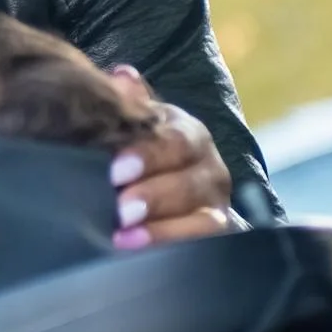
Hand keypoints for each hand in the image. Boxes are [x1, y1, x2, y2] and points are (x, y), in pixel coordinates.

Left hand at [106, 75, 242, 248]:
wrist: (163, 189)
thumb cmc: (137, 152)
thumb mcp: (131, 126)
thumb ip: (127, 103)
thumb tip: (122, 76)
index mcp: (185, 134)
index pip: (175, 141)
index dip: (148, 156)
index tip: (115, 172)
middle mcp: (208, 168)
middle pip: (191, 183)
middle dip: (155, 197)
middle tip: (121, 210)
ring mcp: (216, 206)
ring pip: (205, 219)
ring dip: (165, 231)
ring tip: (125, 238)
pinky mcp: (217, 238)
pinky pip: (206, 247)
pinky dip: (176, 250)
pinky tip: (141, 255)